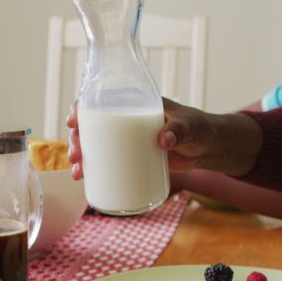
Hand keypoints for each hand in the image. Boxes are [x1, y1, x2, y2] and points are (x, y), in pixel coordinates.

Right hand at [67, 98, 260, 179]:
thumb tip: (163, 140)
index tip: (74, 120)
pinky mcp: (130, 159)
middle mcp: (124, 121)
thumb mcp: (189, 125)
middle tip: (77, 155)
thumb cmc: (198, 128)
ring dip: (80, 158)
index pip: (100, 101)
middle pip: (90, 127)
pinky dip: (92, 170)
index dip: (81, 108)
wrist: (207, 148)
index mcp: (133, 103)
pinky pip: (105, 162)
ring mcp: (125, 141)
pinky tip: (83, 179)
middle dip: (76, 140)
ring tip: (78, 173)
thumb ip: (178, 130)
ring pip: (94, 146)